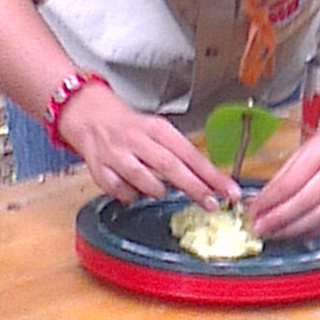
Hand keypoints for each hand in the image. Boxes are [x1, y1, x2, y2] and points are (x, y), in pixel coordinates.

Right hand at [57, 86, 238, 208]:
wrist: (90, 115)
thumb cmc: (130, 127)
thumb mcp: (159, 132)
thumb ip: (179, 154)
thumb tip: (209, 180)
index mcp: (156, 129)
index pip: (189, 152)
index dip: (210, 174)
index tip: (229, 190)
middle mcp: (137, 140)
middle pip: (169, 166)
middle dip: (193, 187)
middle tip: (211, 203)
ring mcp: (116, 155)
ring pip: (142, 179)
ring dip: (156, 190)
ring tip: (162, 191)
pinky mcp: (98, 169)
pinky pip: (119, 191)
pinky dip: (130, 195)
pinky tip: (133, 190)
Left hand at [249, 96, 319, 237]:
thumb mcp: (306, 148)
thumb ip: (284, 175)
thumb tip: (262, 200)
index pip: (289, 182)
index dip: (268, 201)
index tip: (253, 211)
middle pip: (303, 203)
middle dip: (277, 219)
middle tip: (259, 228)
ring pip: (319, 218)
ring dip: (292, 229)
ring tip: (274, 233)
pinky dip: (312, 229)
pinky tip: (298, 231)